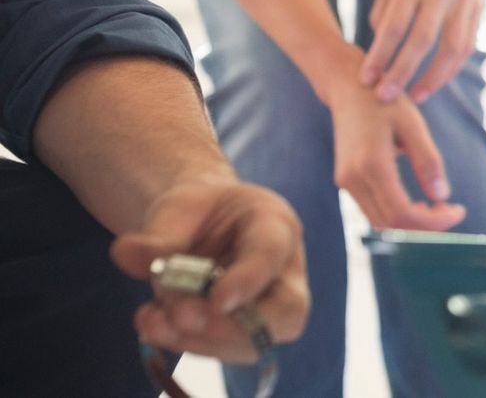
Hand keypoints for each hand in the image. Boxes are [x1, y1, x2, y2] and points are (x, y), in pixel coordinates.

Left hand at [110, 179, 308, 361]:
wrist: (198, 226)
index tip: (216, 301)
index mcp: (274, 224)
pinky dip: (185, 343)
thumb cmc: (198, 210)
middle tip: (184, 318)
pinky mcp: (241, 332)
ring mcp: (266, 307)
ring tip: (155, 322)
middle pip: (287, 313)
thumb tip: (125, 253)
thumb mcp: (177, 207)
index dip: (248, 280)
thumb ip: (158, 233)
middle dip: (234, 328)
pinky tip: (155, 326)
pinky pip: (224, 350)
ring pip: (254, 342)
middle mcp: (281, 271)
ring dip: (201, 340)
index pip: (271, 253)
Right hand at [324, 74, 467, 230]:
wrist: (350, 90)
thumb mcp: (414, 125)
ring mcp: (346, 182)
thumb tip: (442, 196)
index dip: (432, 222)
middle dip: (425, 226)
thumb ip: (428, 161)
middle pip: (391, 224)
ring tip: (439, 208)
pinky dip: (397, 215)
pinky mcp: (346, 181)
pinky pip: (373, 210)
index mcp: (371, 164)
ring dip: (411, 223)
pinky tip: (419, 204)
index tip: (458, 212)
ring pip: (380, 222)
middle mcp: (353, 179)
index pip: (401, 214)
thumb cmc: (386, 103)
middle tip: (452, 212)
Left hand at [365, 0, 485, 103]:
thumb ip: (385, 8)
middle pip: (421, 41)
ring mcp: (464, 1)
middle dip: (402, 72)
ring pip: (451, 49)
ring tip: (415, 97)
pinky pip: (465, 45)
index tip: (366, 79)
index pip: (395, 26)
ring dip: (433, 78)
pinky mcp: (478, 9)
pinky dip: (451, 67)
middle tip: (384, 97)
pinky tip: (435, 80)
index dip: (380, 55)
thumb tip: (380, 45)